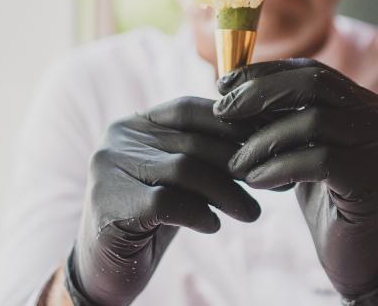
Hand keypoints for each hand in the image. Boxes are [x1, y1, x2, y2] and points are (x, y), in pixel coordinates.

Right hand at [73, 97, 260, 304]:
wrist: (105, 270)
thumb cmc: (150, 221)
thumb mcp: (178, 180)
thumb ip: (204, 155)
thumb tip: (265, 139)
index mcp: (135, 123)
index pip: (190, 108)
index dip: (233, 123)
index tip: (270, 143)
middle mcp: (118, 137)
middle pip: (192, 141)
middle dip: (238, 162)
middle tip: (273, 182)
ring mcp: (109, 168)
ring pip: (184, 169)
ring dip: (226, 192)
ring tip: (251, 212)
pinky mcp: (109, 202)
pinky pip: (167, 202)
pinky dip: (198, 213)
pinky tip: (213, 225)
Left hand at [215, 59, 377, 301]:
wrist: (364, 258)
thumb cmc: (328, 202)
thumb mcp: (305, 151)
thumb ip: (287, 120)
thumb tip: (235, 90)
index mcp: (364, 102)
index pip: (311, 71)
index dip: (264, 73)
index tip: (223, 86)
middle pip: (314, 84)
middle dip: (260, 94)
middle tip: (221, 112)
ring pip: (312, 122)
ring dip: (263, 141)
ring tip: (235, 163)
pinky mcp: (374, 178)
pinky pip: (318, 160)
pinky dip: (279, 168)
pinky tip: (256, 182)